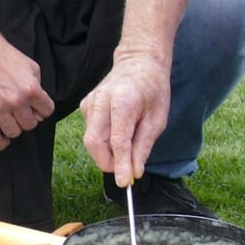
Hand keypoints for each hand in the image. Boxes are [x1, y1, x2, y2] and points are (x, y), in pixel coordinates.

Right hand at [0, 17, 52, 148]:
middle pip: (30, 124)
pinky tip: (4, 140)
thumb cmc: (7, 57)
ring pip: (14, 132)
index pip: (46, 111)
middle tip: (23, 111)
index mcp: (31, 89)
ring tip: (12, 119)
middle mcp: (15, 101)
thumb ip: (38, 87)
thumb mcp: (32, 67)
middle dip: (29, 119)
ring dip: (16, 127)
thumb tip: (39, 106)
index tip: (38, 107)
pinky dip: (0, 143)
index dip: (43, 109)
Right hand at [81, 53, 170, 185]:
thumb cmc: (153, 89)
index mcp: (123, 100)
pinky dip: (104, 141)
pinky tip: (118, 130)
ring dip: (107, 153)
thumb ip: (144, 145)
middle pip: (94, 142)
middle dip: (108, 162)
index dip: (120, 164)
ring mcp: (90, 102)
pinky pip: (92, 132)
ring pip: (91, 140)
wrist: (138, 62)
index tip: (125, 183)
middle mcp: (101, 100)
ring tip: (128, 144)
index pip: (117, 140)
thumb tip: (135, 171)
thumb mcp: (158, 119)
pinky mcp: (85, 106)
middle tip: (127, 169)